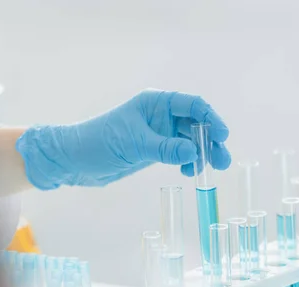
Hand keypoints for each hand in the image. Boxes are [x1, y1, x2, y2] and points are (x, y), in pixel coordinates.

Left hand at [16, 89, 230, 189]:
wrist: (75, 161)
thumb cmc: (99, 143)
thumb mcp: (134, 145)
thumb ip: (165, 148)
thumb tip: (194, 152)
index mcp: (155, 102)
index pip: (192, 105)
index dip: (210, 118)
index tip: (223, 136)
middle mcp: (160, 115)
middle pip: (196, 124)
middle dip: (211, 141)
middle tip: (223, 160)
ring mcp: (158, 133)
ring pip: (190, 140)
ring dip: (202, 154)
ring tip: (212, 169)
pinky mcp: (154, 150)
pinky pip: (179, 153)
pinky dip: (187, 162)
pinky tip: (188, 172)